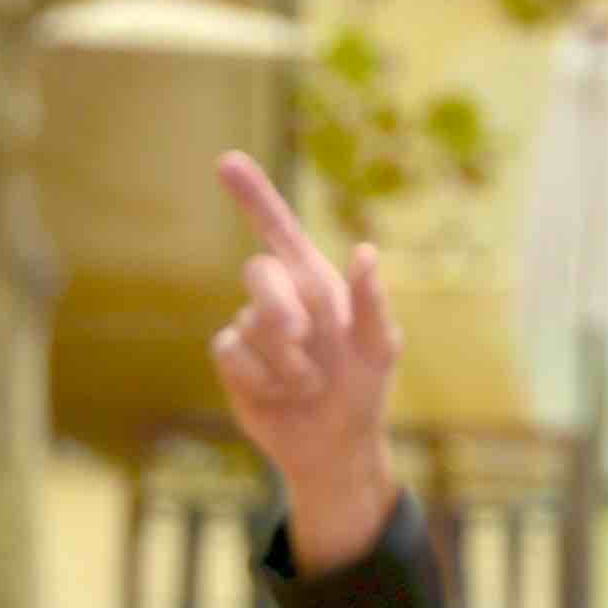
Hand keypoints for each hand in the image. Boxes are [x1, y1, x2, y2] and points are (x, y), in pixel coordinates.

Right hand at [208, 156, 402, 567]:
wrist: (335, 446)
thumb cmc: (363, 390)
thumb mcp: (381, 348)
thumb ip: (373, 301)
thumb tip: (366, 251)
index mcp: (315, 281)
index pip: (277, 228)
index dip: (252, 195)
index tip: (226, 161)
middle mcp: (279, 297)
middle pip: (258, 272)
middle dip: (279, 305)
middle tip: (304, 340)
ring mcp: (252, 328)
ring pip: (250, 322)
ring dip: (286, 362)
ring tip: (309, 385)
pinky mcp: (233, 362)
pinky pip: (231, 352)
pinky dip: (262, 378)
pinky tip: (280, 395)